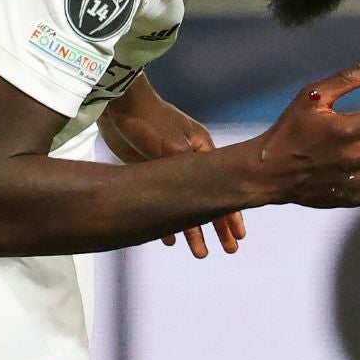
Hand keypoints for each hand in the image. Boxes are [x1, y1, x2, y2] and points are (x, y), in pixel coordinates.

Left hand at [99, 76, 244, 257]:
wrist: (120, 105)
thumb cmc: (148, 119)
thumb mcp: (167, 139)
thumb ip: (182, 162)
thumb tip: (199, 183)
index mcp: (203, 152)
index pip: (222, 188)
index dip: (230, 212)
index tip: (239, 234)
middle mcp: (193, 163)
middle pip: (210, 201)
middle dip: (220, 226)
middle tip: (230, 250)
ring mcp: (172, 170)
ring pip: (188, 208)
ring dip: (194, 231)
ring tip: (202, 254)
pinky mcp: (151, 173)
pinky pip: (164, 205)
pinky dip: (169, 222)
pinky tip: (170, 241)